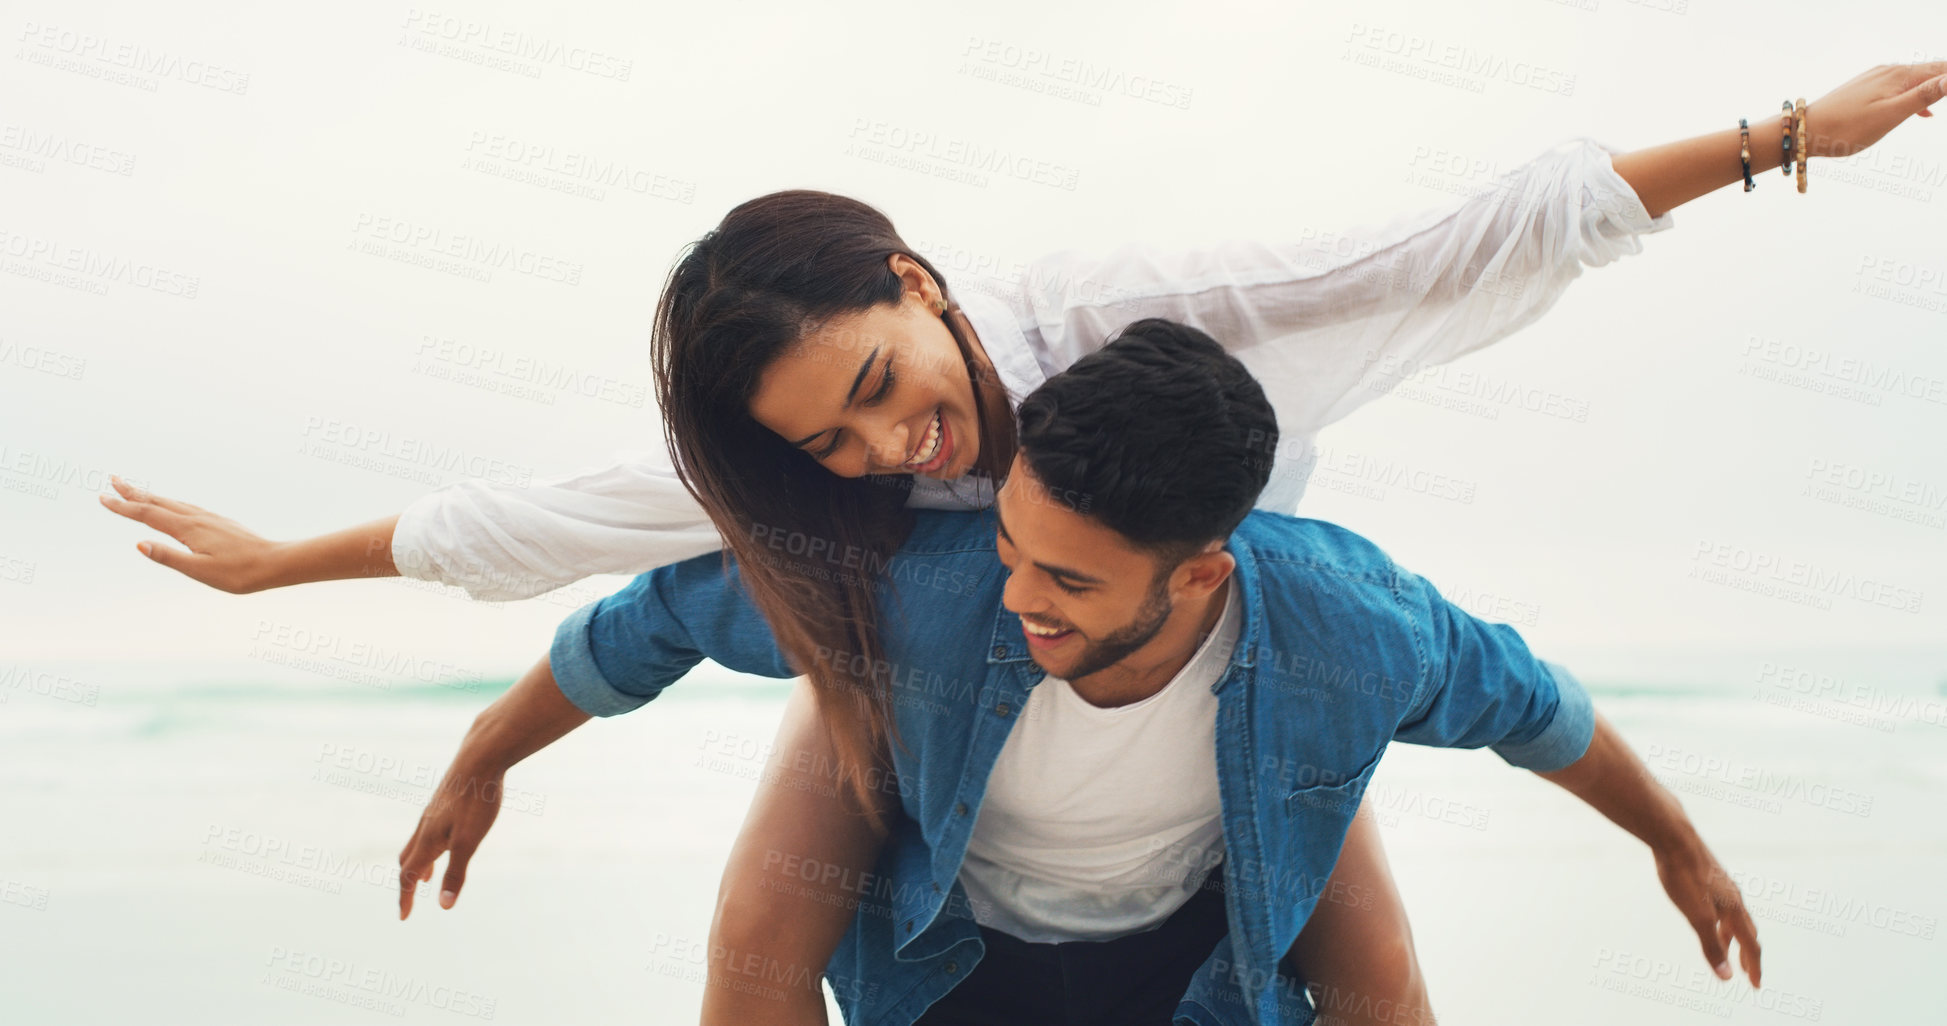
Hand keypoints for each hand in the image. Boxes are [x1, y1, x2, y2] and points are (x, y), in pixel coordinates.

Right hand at [98, 475, 284, 592]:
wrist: (275, 563)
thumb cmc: (239, 573)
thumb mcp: (199, 571)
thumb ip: (168, 558)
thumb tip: (138, 544)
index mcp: (188, 528)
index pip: (148, 514)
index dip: (123, 507)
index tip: (102, 498)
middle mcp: (197, 517)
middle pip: (158, 501)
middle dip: (134, 492)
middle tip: (112, 479)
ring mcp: (209, 517)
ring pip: (172, 502)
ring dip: (151, 496)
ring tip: (135, 491)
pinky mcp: (218, 522)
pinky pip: (186, 507)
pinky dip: (170, 503)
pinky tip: (172, 507)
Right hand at [397, 761, 504, 918]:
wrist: (481, 757)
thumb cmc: (476, 800)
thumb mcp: (469, 841)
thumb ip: (456, 873)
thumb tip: (444, 906)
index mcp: (427, 840)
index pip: (408, 875)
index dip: (405, 898)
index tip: (404, 917)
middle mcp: (425, 826)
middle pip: (407, 860)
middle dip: (407, 882)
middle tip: (410, 900)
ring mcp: (433, 812)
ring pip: (417, 844)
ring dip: (419, 864)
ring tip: (427, 878)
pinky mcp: (443, 802)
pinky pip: (428, 830)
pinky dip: (430, 847)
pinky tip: (446, 841)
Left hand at [1652, 833, 1761, 987]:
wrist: (1673, 835)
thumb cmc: (1683, 875)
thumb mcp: (1696, 915)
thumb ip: (1711, 946)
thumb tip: (1726, 977)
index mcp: (1735, 909)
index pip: (1751, 945)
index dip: (1754, 967)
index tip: (1755, 986)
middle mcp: (1733, 897)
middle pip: (1747, 931)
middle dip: (1748, 954)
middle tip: (1746, 972)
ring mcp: (1722, 884)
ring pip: (1733, 916)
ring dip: (1732, 937)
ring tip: (1725, 949)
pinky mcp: (1708, 875)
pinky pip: (1721, 903)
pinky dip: (1720, 919)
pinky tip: (1708, 915)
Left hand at [1802, 62, 1946, 157]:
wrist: (1804, 131)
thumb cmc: (1845, 129)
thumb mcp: (1890, 115)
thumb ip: (1923, 96)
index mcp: (1900, 76)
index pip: (1942, 71)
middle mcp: (1889, 71)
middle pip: (1932, 71)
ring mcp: (1875, 78)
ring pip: (1917, 78)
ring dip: (1937, 87)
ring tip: (1943, 98)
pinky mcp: (1865, 88)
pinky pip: (1901, 87)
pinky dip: (1918, 95)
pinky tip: (1925, 113)